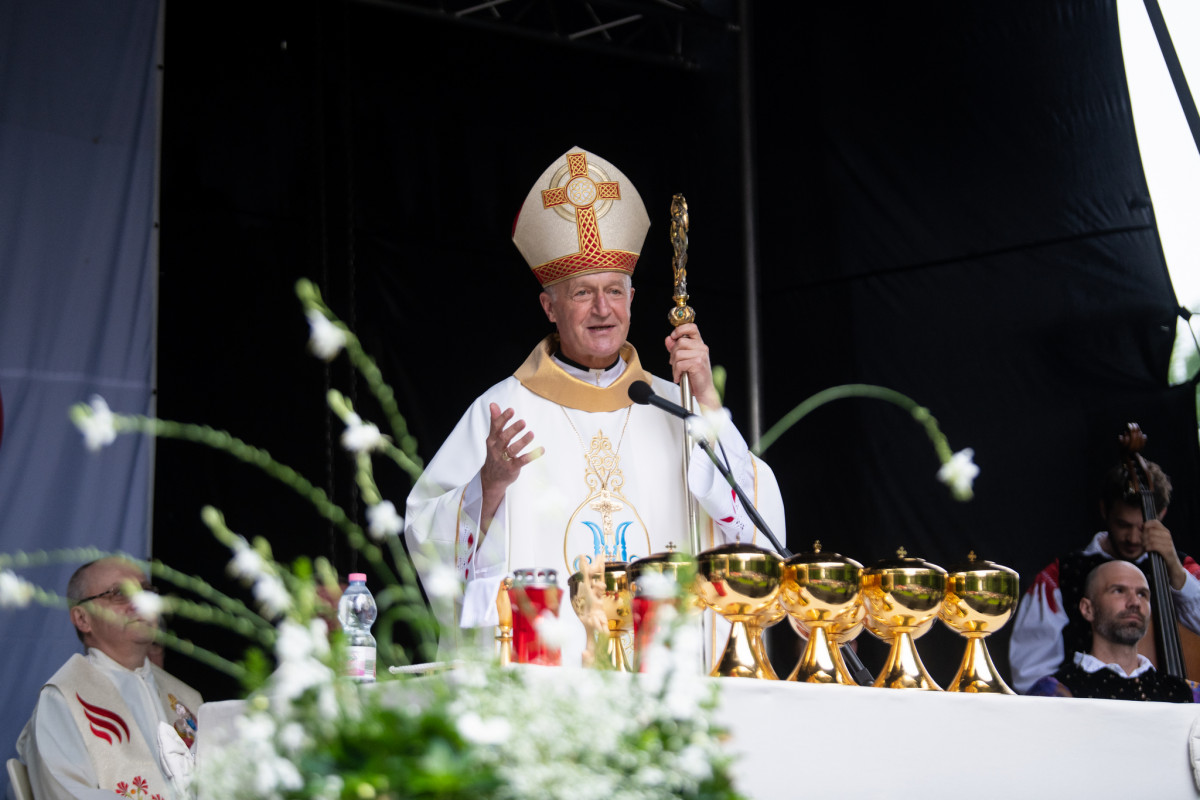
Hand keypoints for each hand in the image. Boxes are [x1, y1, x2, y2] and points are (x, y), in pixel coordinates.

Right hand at [479, 403, 542, 530]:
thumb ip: (495, 421)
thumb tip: (493, 404)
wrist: (492, 478)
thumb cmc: (495, 453)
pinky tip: (541, 450)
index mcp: (492, 440)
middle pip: (503, 438)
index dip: (503, 419)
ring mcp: (504, 460)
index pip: (496, 428)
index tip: (511, 410)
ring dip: (522, 442)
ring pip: (513, 450)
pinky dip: (532, 455)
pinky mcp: (512, 468)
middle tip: (523, 422)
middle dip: (513, 430)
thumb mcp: (493, 438)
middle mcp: (496, 449)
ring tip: (532, 433)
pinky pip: (522, 461)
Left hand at [665, 323, 720, 409]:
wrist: (704, 390)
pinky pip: (679, 364)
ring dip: (674, 365)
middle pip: (680, 342)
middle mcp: (702, 348)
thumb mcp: (684, 359)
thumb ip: (676, 348)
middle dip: (673, 354)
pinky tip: (680, 376)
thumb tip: (668, 339)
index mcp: (699, 344)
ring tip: (678, 372)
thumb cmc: (695, 375)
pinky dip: (676, 372)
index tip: (673, 336)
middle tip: (674, 364)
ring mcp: (701, 355)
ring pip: (678, 354)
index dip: (680, 329)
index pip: (691, 327)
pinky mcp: (697, 363)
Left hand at [1143, 519, 1187, 589]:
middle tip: (1143, 543)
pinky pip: (1153, 545)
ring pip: (1150, 538)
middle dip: (1143, 537)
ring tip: (1145, 547)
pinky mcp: (1167, 550)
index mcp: (1164, 531)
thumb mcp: (1155, 541)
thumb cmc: (1161, 552)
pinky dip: (1147, 548)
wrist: (1172, 565)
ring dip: (1144, 543)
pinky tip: (1148, 550)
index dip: (1145, 525)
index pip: (1154, 522)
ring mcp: (1168, 542)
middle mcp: (1167, 535)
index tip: (1142, 532)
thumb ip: (1148, 533)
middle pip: (1149, 530)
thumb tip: (1139, 526)